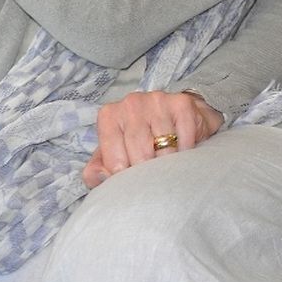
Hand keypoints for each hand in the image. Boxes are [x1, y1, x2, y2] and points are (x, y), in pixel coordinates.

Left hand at [83, 90, 222, 188]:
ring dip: (167, 163)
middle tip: (151, 178)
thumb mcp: (111, 155)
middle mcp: (131, 103)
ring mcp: (157, 100)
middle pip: (140, 153)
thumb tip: (100, 177)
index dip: (125, 177)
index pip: (114, 160)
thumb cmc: (136, 140)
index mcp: (109, 116)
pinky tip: (181, 152)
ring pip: (164, 146)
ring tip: (166, 165)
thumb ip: (97, 171)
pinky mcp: (181, 103)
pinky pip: (184, 137)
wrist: (170, 117)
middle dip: (147, 172)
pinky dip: (185, 151)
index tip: (132, 180)